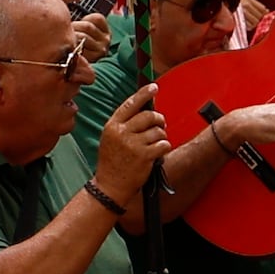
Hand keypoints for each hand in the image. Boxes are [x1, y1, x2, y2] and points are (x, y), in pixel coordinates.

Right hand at [89, 86, 170, 207]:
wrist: (110, 187)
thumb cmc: (112, 163)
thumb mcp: (111, 139)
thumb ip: (125, 124)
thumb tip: (145, 109)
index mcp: (112, 126)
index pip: (131, 104)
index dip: (144, 94)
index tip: (154, 86)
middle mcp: (122, 132)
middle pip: (149, 116)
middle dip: (159, 120)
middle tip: (160, 125)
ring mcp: (133, 144)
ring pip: (158, 130)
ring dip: (161, 136)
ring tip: (154, 144)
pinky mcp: (144, 156)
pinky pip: (163, 143)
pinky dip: (164, 147)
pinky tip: (157, 153)